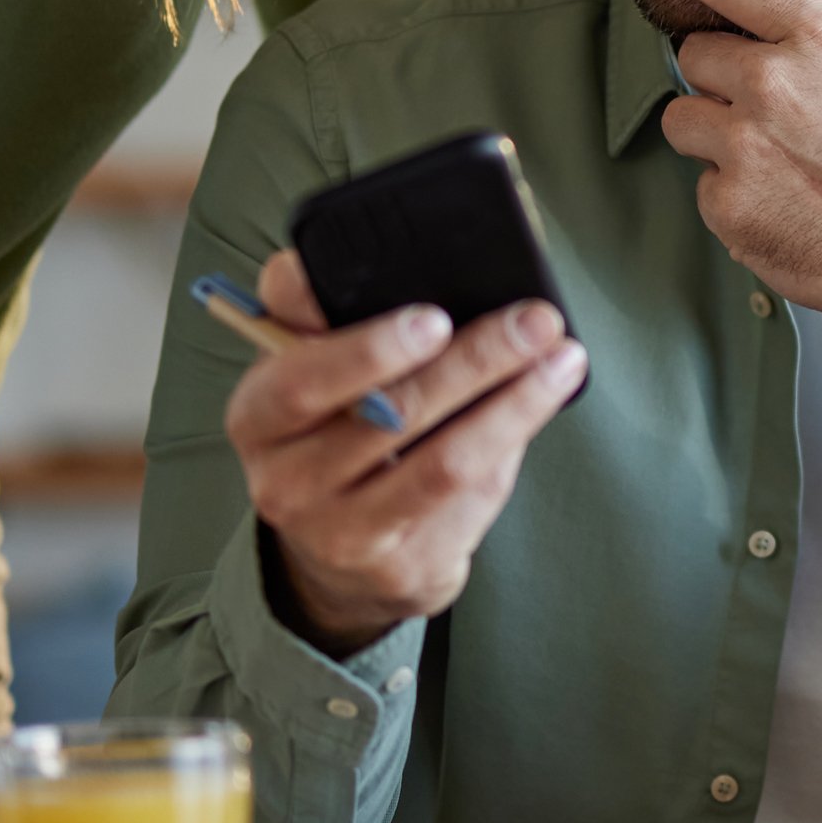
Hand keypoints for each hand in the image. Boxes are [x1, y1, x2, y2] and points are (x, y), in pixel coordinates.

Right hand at [229, 246, 589, 652]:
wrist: (339, 553)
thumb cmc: (339, 426)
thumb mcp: (317, 366)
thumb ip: (334, 307)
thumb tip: (425, 258)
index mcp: (259, 413)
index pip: (294, 372)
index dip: (362, 348)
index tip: (434, 317)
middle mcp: (286, 478)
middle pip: (388, 413)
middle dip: (472, 361)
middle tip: (533, 321)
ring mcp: (340, 530)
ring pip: (442, 460)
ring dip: (514, 402)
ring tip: (562, 357)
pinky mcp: (396, 564)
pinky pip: (466, 498)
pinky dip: (512, 440)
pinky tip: (544, 400)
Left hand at [605, 0, 821, 375]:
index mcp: (820, 38)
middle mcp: (772, 84)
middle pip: (694, 55)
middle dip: (721, 76)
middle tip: (779, 110)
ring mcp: (743, 148)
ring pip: (685, 119)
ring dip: (716, 134)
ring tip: (783, 161)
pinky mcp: (727, 206)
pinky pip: (702, 185)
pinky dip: (733, 194)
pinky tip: (787, 205)